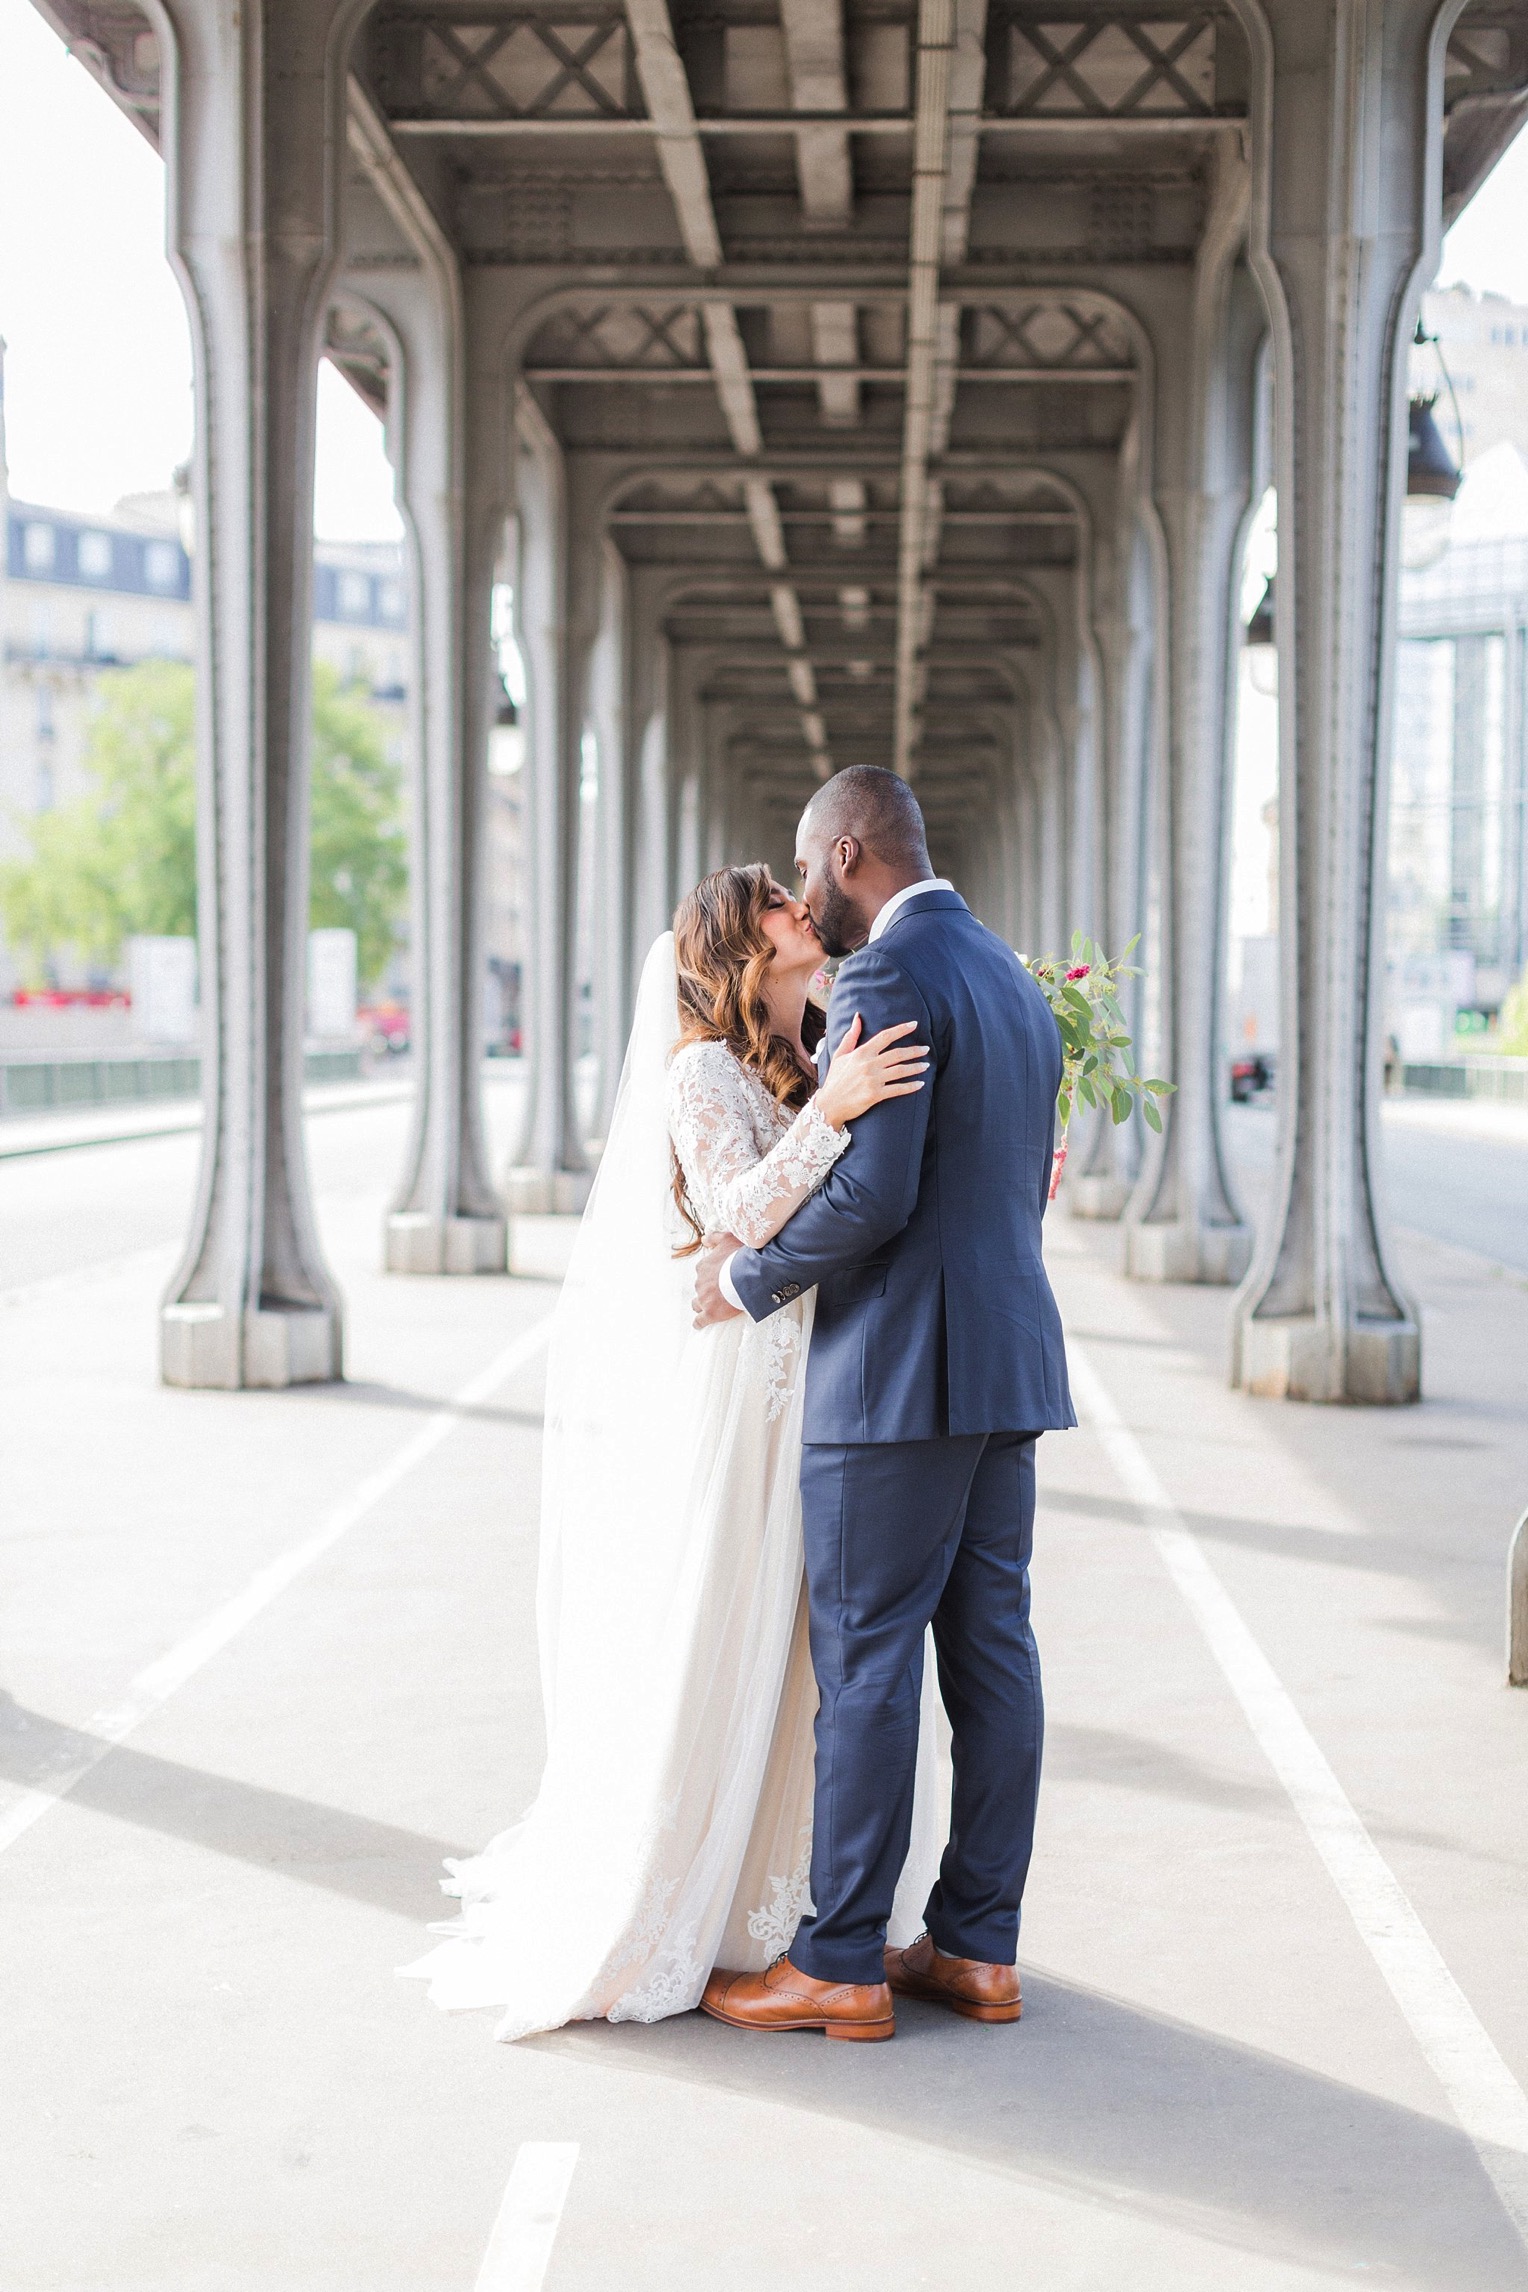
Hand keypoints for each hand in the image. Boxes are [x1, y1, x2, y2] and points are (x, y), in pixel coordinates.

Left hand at [693, 1232, 743, 1327]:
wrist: (749, 1275)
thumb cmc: (741, 1257)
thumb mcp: (729, 1239)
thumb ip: (715, 1237)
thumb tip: (704, 1239)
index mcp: (703, 1266)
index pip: (702, 1272)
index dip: (711, 1276)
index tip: (721, 1278)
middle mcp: (700, 1282)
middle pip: (700, 1288)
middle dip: (708, 1290)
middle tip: (722, 1292)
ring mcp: (704, 1298)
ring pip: (697, 1304)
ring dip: (703, 1305)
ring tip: (713, 1306)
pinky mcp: (710, 1313)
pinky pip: (699, 1321)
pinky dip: (699, 1323)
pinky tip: (700, 1324)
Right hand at [815, 1012, 928, 1130]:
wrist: (829, 1105)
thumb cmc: (835, 1079)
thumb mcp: (840, 1055)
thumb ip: (851, 1036)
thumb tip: (858, 1017)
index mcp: (861, 1053)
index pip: (885, 1037)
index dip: (901, 1029)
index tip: (914, 1025)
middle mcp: (868, 1065)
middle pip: (897, 1054)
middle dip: (914, 1050)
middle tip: (926, 1049)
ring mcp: (872, 1080)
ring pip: (901, 1070)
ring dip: (916, 1067)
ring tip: (926, 1065)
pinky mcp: (875, 1095)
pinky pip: (898, 1089)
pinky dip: (911, 1087)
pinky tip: (921, 1084)